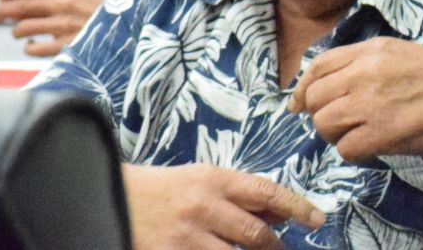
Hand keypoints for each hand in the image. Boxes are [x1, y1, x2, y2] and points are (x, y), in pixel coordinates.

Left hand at [0, 0, 105, 55]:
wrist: (126, 34)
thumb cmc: (103, 14)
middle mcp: (65, 4)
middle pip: (22, 4)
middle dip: (3, 10)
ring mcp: (65, 26)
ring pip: (24, 27)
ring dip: (15, 31)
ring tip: (17, 33)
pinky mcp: (67, 46)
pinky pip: (35, 48)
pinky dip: (28, 48)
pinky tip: (31, 47)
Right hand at [121, 163, 323, 249]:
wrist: (105, 198)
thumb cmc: (161, 189)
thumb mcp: (200, 180)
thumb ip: (238, 195)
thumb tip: (279, 212)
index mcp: (213, 179)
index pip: (266, 191)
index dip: (297, 206)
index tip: (317, 218)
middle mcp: (202, 206)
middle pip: (255, 233)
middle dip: (275, 247)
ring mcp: (185, 237)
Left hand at [290, 37, 422, 165]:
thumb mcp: (401, 53)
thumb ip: (367, 64)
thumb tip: (333, 84)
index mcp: (372, 50)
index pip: (319, 65)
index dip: (303, 87)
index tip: (298, 104)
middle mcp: (365, 72)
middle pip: (314, 97)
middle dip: (320, 114)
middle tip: (340, 123)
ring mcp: (371, 102)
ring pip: (324, 123)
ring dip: (336, 134)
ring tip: (359, 134)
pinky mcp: (381, 132)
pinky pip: (345, 148)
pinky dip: (354, 151)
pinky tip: (373, 146)